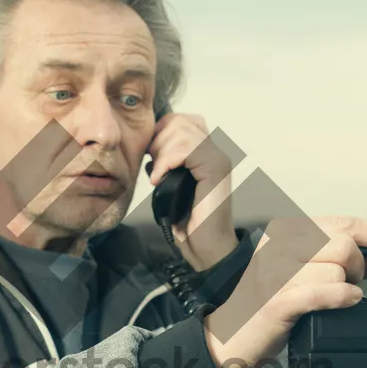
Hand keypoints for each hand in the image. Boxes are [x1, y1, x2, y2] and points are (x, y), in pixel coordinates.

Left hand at [145, 112, 236, 270]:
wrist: (205, 246)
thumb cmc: (187, 221)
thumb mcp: (170, 184)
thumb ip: (165, 162)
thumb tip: (149, 146)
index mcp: (204, 152)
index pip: (179, 120)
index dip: (159, 133)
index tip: (150, 158)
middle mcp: (214, 151)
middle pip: (178, 120)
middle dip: (157, 141)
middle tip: (154, 168)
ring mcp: (217, 158)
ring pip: (181, 130)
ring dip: (161, 152)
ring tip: (158, 175)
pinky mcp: (216, 169)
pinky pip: (187, 148)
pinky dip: (167, 161)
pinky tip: (160, 179)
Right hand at [203, 216, 366, 367]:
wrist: (229, 337)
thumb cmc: (270, 303)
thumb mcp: (306, 273)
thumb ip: (347, 261)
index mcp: (286, 230)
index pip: (344, 223)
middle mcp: (278, 244)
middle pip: (345, 245)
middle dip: (360, 268)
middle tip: (350, 284)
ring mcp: (276, 271)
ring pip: (339, 269)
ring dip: (348, 287)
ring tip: (332, 298)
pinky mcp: (277, 299)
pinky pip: (326, 291)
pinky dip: (343, 297)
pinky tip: (343, 302)